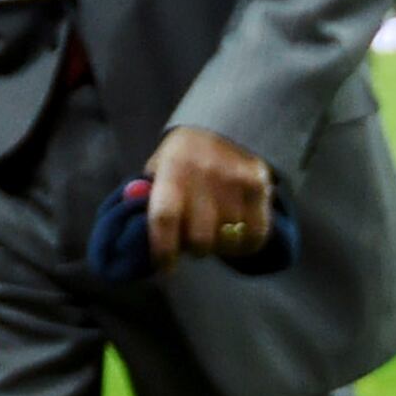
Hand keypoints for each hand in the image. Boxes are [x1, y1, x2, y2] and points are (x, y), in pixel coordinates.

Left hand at [145, 123, 274, 270]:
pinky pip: (255, 235)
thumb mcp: (158, 169)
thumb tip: (135, 237)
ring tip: (215, 233)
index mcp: (172, 168)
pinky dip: (244, 245)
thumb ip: (148, 200)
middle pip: (200, 238)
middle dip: (194, 248)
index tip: (165, 267)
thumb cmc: (181, 159)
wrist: (222, 129)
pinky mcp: (259, 186)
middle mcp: (204, 173)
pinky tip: (235, 235)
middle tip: (193, 241)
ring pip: (229, 241)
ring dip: (220, 246)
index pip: (164, 217)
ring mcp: (234, 180)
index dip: (163, 249)